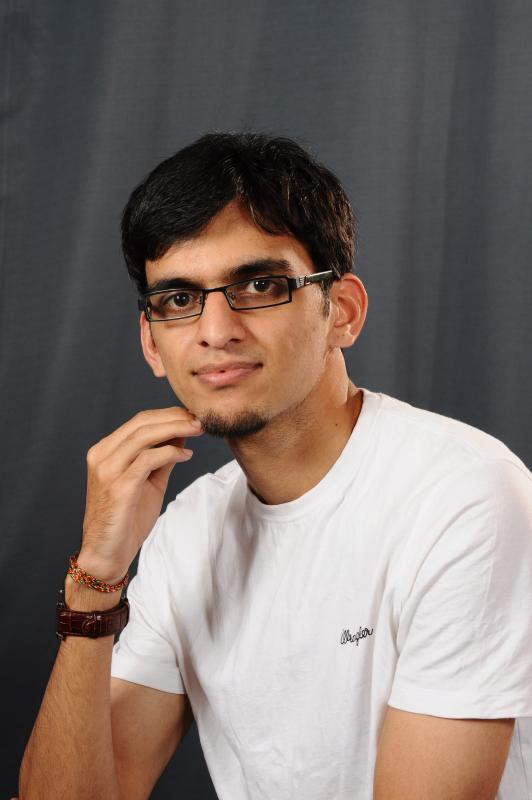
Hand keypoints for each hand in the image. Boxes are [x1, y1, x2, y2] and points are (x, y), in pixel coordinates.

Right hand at [78, 406, 203, 581]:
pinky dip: (170, 453)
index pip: (138, 421)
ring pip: (144, 436)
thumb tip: (182, 434)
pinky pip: (147, 460)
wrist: (107, 553)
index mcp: (105, 451)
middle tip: (200, 419)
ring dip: (175, 429)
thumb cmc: (126, 519)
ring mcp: (107, 471)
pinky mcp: (118, 487)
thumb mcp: (148, 481)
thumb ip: (161, 457)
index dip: (168, 415)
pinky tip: (186, 456)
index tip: (192, 416)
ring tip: (198, 430)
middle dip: (174, 418)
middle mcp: (102, 456)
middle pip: (141, 423)